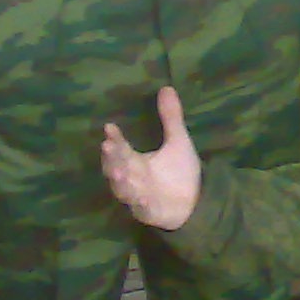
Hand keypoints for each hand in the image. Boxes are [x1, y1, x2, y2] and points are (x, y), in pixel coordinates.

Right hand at [102, 87, 202, 230]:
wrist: (192, 202)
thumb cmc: (179, 172)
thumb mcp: (177, 141)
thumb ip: (171, 117)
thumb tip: (167, 87)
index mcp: (135, 161)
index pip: (121, 148)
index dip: (115, 139)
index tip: (109, 126)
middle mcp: (132, 178)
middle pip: (117, 166)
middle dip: (112, 157)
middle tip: (107, 146)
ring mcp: (138, 196)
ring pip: (124, 188)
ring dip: (120, 181)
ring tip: (118, 171)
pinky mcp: (149, 211)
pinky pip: (143, 208)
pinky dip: (141, 204)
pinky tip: (143, 199)